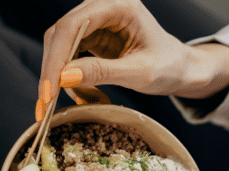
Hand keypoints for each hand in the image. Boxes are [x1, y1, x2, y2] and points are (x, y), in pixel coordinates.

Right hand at [38, 0, 228, 107]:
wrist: (181, 68)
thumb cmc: (170, 66)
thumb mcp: (139, 74)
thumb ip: (102, 73)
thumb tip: (63, 77)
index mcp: (119, 6)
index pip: (72, 26)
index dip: (55, 58)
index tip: (49, 89)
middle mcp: (103, 8)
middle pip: (59, 34)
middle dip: (52, 70)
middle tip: (47, 103)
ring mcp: (95, 21)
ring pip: (58, 46)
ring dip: (58, 76)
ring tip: (76, 100)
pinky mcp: (90, 36)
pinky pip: (67, 55)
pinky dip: (68, 77)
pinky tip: (82, 93)